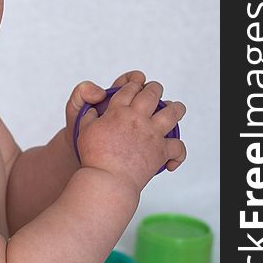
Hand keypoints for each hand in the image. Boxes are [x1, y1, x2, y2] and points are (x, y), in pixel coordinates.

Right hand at [73, 71, 185, 192]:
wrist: (107, 180)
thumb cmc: (94, 157)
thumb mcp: (84, 130)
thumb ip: (89, 116)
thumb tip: (94, 110)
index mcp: (118, 111)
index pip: (130, 87)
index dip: (134, 83)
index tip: (136, 83)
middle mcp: (138, 118)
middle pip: (152, 93)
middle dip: (155, 88)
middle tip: (155, 90)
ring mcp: (152, 134)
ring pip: (173, 113)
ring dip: (176, 108)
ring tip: (176, 108)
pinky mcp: (161, 151)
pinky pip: (178, 147)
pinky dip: (178, 152)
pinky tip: (173, 157)